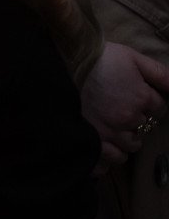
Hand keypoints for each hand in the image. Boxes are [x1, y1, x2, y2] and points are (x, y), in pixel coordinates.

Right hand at [81, 42, 168, 168]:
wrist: (58, 65)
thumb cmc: (95, 59)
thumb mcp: (130, 57)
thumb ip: (159, 73)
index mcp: (141, 98)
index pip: (159, 108)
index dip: (148, 101)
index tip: (135, 95)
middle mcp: (128, 119)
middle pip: (144, 129)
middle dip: (136, 122)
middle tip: (119, 109)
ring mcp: (109, 133)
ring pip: (129, 148)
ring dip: (124, 140)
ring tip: (111, 129)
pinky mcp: (91, 142)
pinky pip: (108, 161)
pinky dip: (107, 157)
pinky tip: (103, 147)